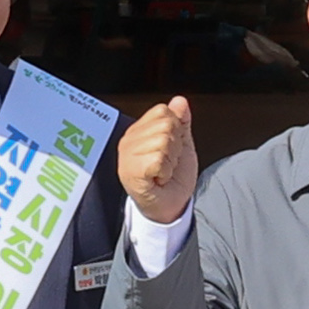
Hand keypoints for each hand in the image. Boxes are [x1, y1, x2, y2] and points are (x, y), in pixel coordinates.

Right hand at [116, 95, 197, 225]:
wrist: (170, 208)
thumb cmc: (173, 179)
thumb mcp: (182, 146)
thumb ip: (181, 122)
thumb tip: (180, 100)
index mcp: (138, 132)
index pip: (163, 111)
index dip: (176, 131)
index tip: (171, 151)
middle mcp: (128, 141)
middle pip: (165, 125)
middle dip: (175, 147)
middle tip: (167, 164)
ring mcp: (127, 156)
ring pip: (162, 141)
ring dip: (171, 161)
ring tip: (162, 172)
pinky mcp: (130, 171)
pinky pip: (157, 158)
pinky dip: (165, 171)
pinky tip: (158, 180)